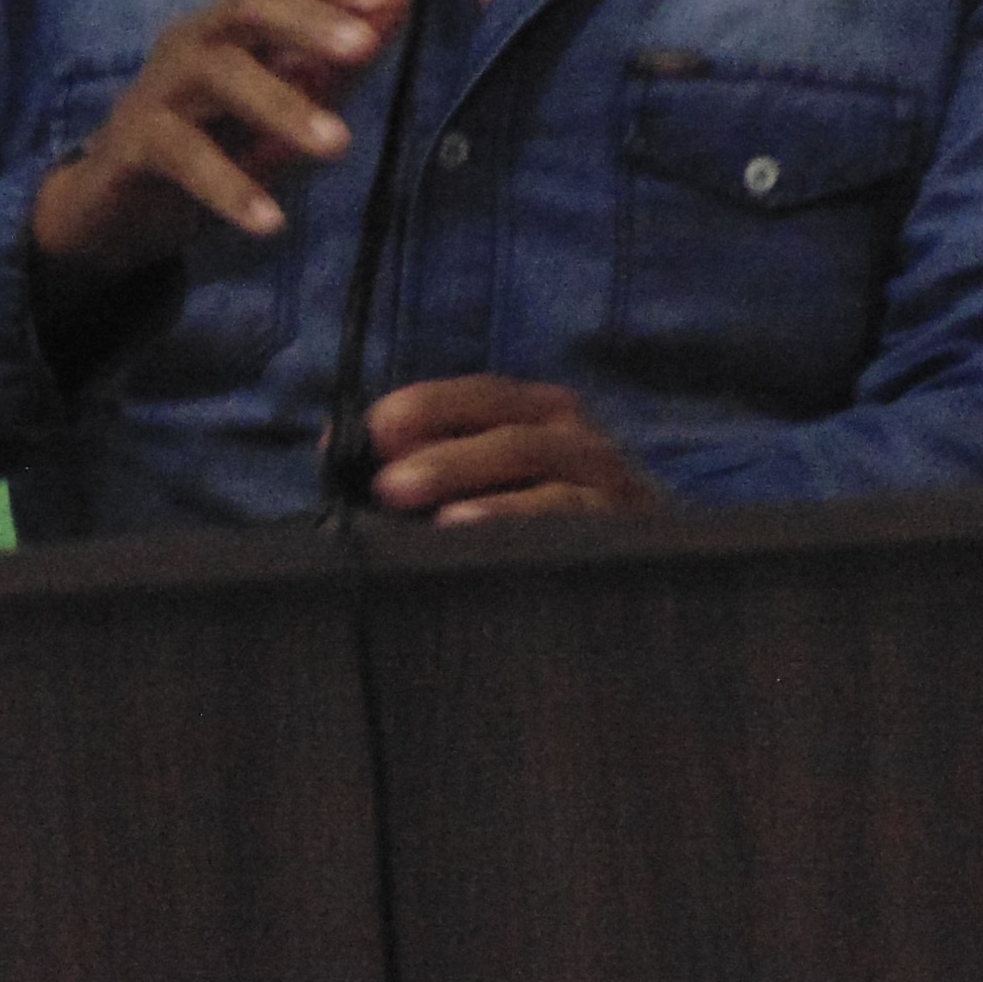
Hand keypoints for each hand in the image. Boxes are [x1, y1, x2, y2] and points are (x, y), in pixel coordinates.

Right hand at [27, 0, 416, 298]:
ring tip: (338, 145)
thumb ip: (344, 52)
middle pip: (248, 5)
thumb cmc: (215, 136)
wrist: (118, 201)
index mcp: (237, 21)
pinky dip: (229, 186)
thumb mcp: (288, 96)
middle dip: (309, 22)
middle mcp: (196, 38)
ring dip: (282, 106)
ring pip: (219, 76)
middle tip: (364, 48)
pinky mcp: (135, 142)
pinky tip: (271, 221)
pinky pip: (184, 155)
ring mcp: (161, 85)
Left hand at [365, 376, 666, 523]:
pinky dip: (520, 519)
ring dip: (473, 479)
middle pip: (507, 426)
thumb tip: (336, 446)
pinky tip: (470, 533)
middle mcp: (577, 436)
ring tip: (421, 506)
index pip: (481, 395)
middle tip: (386, 482)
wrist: (647, 586)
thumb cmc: (548, 530)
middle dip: (443, 448)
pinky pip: (572, 517)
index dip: (427, 406)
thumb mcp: (487, 484)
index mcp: (540, 414)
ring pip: (537, 462)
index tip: (374, 429)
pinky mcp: (627, 529)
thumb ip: (420, 463)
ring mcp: (607, 481)